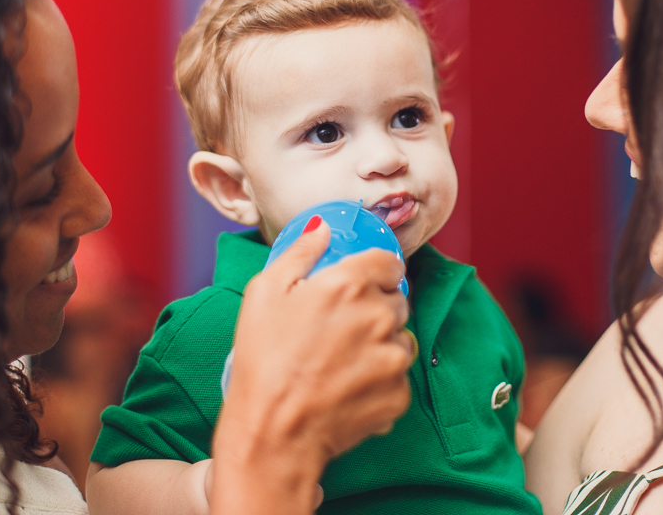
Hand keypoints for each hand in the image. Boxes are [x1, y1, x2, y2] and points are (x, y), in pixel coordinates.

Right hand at [209, 217, 413, 514]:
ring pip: (400, 339)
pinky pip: (398, 378)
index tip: (360, 285)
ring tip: (341, 362)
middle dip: (375, 309)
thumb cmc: (262, 361)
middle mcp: (380, 316)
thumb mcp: (264, 292)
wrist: (274, 433)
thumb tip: (322, 228)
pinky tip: (347, 388)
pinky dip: (379, 381)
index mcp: (350, 284)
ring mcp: (393, 357)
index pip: (389, 262)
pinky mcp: (399, 394)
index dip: (374, 272)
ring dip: (380, 345)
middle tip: (339, 330)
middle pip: (396, 300)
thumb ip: (300, 252)